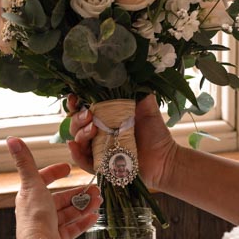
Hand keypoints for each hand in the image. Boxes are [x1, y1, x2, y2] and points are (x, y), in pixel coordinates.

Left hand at [7, 137, 101, 238]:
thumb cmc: (35, 216)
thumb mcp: (32, 184)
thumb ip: (25, 162)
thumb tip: (11, 139)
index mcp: (29, 197)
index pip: (41, 181)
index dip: (54, 173)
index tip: (68, 169)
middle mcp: (37, 212)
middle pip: (59, 200)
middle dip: (77, 193)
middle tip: (94, 189)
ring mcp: (47, 228)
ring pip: (67, 214)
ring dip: (83, 206)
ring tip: (99, 200)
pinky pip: (71, 229)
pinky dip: (82, 222)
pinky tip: (94, 216)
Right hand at [65, 94, 179, 191]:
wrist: (164, 158)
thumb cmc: (155, 133)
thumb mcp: (147, 108)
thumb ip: (138, 92)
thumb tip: (129, 72)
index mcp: (106, 116)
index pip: (83, 107)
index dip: (76, 102)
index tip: (76, 98)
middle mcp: (98, 132)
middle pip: (76, 123)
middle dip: (78, 118)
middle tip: (89, 115)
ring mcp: (98, 149)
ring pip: (77, 140)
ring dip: (79, 133)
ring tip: (92, 130)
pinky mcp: (100, 165)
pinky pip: (83, 161)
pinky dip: (76, 154)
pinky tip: (74, 145)